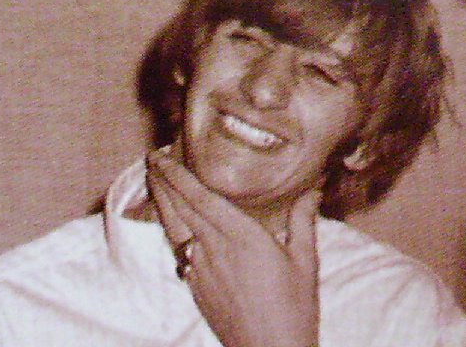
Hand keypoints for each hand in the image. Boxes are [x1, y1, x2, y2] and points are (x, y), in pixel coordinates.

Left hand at [146, 150, 319, 346]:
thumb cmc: (293, 309)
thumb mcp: (305, 262)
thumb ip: (303, 221)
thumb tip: (314, 188)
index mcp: (242, 237)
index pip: (201, 198)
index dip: (178, 176)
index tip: (163, 156)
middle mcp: (215, 249)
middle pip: (180, 208)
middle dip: (163, 180)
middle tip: (151, 157)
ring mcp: (200, 269)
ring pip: (173, 227)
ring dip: (161, 201)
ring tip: (152, 180)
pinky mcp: (195, 286)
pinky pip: (176, 248)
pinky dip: (168, 227)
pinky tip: (167, 219)